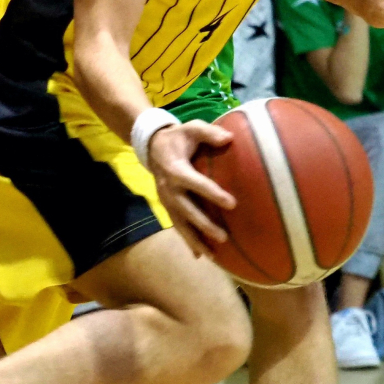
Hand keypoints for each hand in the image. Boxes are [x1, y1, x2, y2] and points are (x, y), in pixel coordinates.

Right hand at [148, 120, 234, 257]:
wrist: (151, 146)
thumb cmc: (177, 137)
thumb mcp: (190, 128)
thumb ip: (209, 132)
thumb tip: (229, 138)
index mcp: (175, 170)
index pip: (196, 183)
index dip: (212, 194)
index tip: (231, 203)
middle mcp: (168, 189)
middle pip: (187, 210)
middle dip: (203, 225)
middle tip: (223, 237)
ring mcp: (166, 200)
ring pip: (180, 224)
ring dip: (195, 240)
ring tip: (212, 256)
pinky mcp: (167, 207)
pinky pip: (178, 226)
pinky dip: (188, 241)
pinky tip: (200, 256)